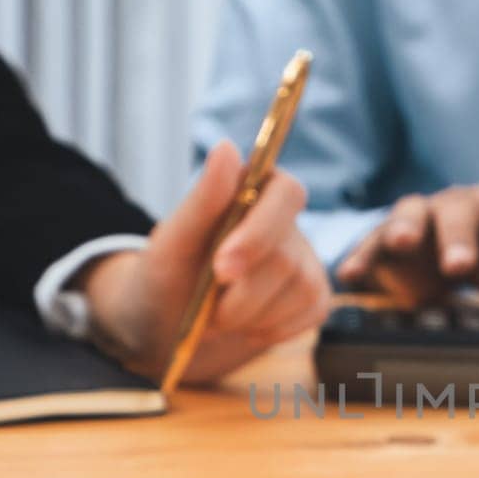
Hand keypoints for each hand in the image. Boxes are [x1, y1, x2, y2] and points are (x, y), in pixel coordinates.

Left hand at [78, 141, 330, 382]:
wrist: (166, 329)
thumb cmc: (164, 279)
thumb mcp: (171, 243)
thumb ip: (203, 199)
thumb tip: (227, 147)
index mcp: (253, 192)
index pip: (285, 193)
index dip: (259, 234)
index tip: (222, 269)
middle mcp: (286, 223)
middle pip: (285, 258)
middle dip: (241, 295)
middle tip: (206, 310)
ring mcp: (305, 262)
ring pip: (300, 291)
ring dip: (250, 317)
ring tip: (218, 317)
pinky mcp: (314, 299)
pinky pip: (310, 317)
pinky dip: (270, 330)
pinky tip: (245, 326)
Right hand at [335, 181, 478, 305]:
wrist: (449, 262)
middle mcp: (464, 204)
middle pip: (463, 210)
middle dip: (461, 236)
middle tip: (461, 267)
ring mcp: (422, 218)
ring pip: (412, 213)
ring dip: (405, 228)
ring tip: (401, 246)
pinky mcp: (387, 242)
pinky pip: (372, 245)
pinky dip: (361, 258)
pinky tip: (351, 276)